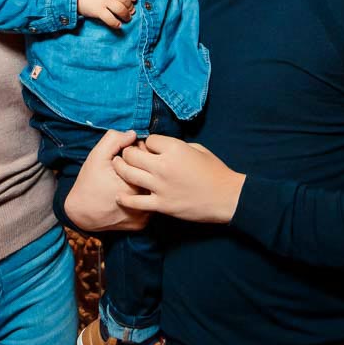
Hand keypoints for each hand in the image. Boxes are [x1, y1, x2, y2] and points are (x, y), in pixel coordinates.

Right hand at [65, 128, 151, 231]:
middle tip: (129, 169)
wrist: (80, 213)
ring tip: (128, 183)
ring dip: (145, 185)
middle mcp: (142, 202)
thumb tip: (132, 134)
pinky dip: (143, 201)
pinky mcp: (141, 224)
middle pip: (153, 177)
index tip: (128, 156)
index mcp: (134, 183)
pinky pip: (149, 207)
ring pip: (153, 194)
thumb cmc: (88, 183)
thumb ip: (113, 140)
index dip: (139, 154)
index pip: (149, 160)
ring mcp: (143, 215)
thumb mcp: (96, 156)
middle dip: (144, 169)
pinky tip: (130, 196)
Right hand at [78, 0, 134, 29]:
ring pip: (120, 9)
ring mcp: (103, 0)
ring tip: (127, 18)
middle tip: (132, 11)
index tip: (134, 0)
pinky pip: (110, 18)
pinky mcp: (97, 10)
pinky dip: (116, 23)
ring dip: (126, 16)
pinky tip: (119, 25)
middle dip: (130, 7)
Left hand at [113, 134, 245, 223]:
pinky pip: (136, 201)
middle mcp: (164, 165)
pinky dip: (126, 198)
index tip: (148, 147)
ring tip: (117, 167)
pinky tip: (120, 195)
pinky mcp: (162, 204)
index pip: (149, 140)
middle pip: (132, 154)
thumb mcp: (198, 149)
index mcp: (175, 149)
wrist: (226, 197)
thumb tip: (161, 147)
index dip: (147, 143)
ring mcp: (161, 186)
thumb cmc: (215, 171)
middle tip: (126, 155)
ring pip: (129, 174)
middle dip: (127, 153)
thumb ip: (177, 146)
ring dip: (120, 169)